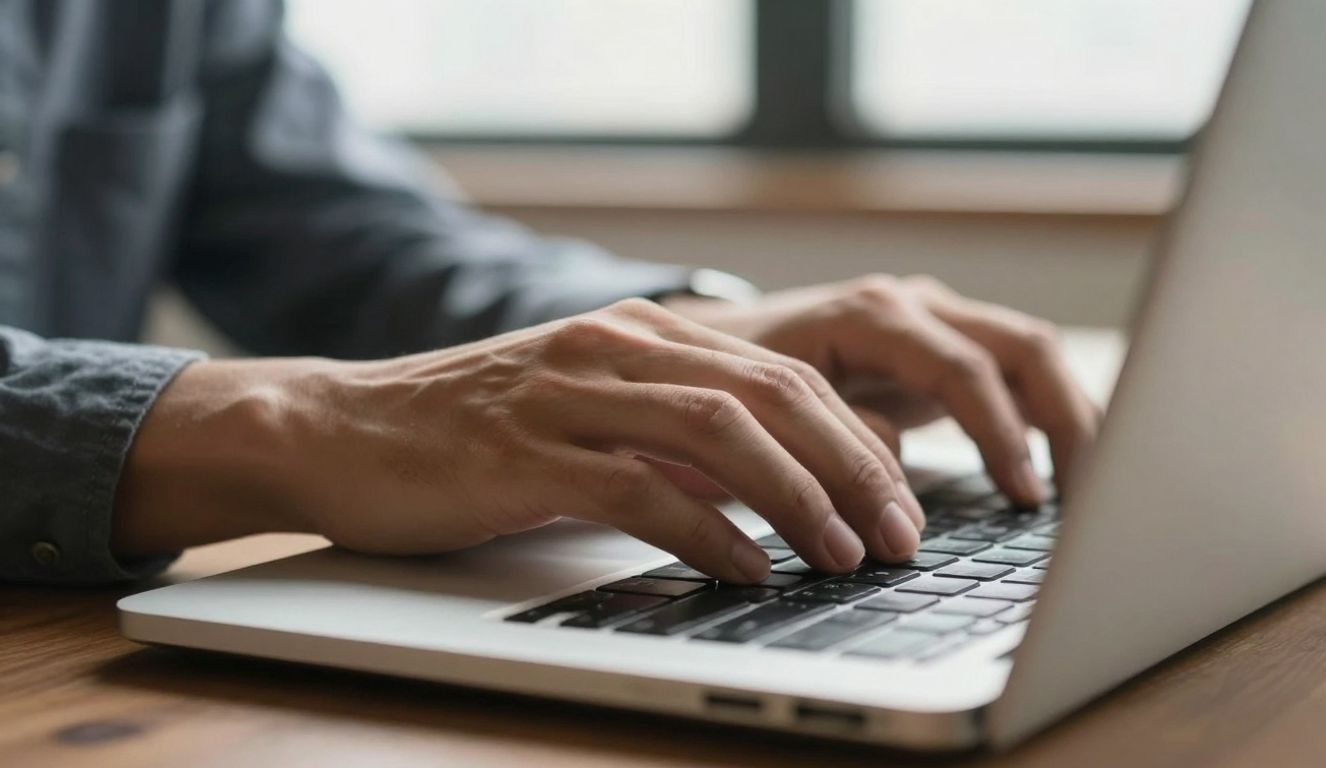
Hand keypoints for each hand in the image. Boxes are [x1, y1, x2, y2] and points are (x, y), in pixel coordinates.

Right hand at [113, 299, 925, 581]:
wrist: (340, 428)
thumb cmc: (469, 435)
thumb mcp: (587, 415)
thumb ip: (670, 435)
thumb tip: (769, 488)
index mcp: (640, 333)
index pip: (782, 374)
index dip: (854, 439)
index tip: (900, 500)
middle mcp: (615, 348)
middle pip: (771, 392)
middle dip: (852, 467)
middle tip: (901, 535)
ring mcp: (569, 395)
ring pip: (720, 431)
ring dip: (799, 497)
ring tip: (844, 555)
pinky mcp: (525, 453)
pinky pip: (641, 489)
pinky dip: (708, 533)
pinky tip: (747, 571)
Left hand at [663, 275, 1101, 502]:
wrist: (709, 350)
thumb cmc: (733, 383)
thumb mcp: (775, 415)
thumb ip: (845, 443)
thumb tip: (901, 494)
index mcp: (872, 314)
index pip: (963, 367)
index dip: (999, 434)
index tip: (1025, 496)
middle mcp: (913, 307)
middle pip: (1021, 346)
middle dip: (1065, 419)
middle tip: (1092, 493)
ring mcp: (931, 322)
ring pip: (1028, 353)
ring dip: (1068, 415)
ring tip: (1094, 484)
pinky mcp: (939, 349)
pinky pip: (1011, 372)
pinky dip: (1044, 415)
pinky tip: (1065, 464)